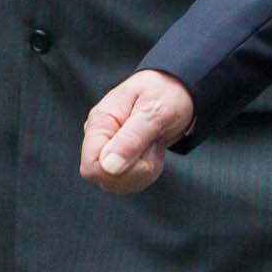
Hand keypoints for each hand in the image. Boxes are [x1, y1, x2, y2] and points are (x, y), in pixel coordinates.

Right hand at [80, 70, 194, 193]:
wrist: (180, 88)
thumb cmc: (167, 92)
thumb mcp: (155, 110)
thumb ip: (132, 138)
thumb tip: (108, 167)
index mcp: (100, 123)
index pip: (91, 167)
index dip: (118, 170)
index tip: (143, 150)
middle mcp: (99, 139)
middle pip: (105, 178)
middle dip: (137, 168)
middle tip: (153, 140)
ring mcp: (109, 151)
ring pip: (119, 183)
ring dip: (145, 169)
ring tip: (154, 141)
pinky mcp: (121, 160)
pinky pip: (131, 181)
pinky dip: (148, 171)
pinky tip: (154, 149)